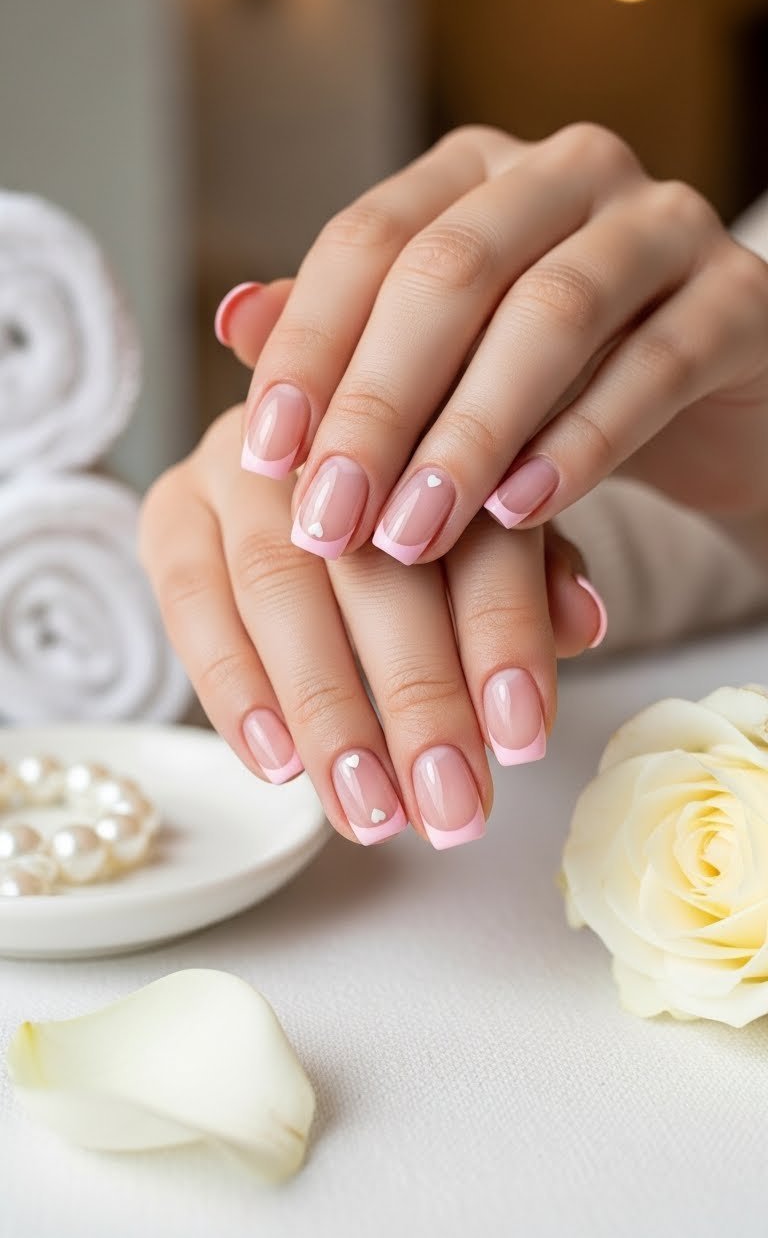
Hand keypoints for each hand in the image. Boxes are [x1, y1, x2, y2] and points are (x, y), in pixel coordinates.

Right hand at [139, 407, 604, 847]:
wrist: (297, 468)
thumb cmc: (419, 517)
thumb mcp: (493, 535)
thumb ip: (533, 576)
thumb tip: (584, 625)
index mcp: (436, 424)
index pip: (477, 531)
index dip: (503, 635)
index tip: (523, 741)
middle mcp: (330, 431)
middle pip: (376, 566)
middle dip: (417, 698)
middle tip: (450, 808)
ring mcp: (239, 463)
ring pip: (279, 589)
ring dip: (328, 712)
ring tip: (371, 812)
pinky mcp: (170, 509)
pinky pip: (190, 601)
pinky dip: (235, 689)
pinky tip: (280, 765)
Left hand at [220, 123, 767, 563]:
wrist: (708, 408)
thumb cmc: (551, 384)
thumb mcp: (442, 366)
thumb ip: (350, 340)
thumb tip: (233, 318)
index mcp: (475, 172)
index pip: (369, 240)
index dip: (309, 349)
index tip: (264, 457)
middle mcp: (566, 173)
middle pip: (451, 269)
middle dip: (378, 404)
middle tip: (331, 518)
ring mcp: (663, 224)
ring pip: (552, 314)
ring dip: (470, 435)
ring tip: (413, 534)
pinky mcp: (739, 298)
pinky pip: (655, 366)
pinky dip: (582, 445)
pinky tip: (523, 514)